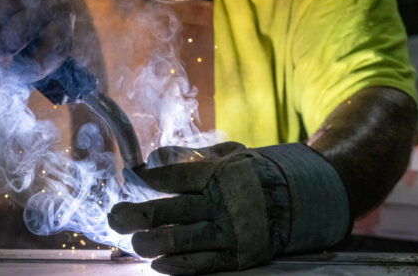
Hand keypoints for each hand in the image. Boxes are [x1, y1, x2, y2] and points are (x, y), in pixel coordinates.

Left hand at [108, 142, 350, 274]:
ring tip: (133, 243)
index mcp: (219, 173)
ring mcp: (230, 231)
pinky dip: (179, 265)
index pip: (176, 176)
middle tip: (115, 216)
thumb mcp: (230, 153)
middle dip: (140, 214)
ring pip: (184, 240)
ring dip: (153, 243)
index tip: (129, 177)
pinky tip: (157, 265)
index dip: (149, 179)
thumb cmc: (256, 172)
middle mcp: (222, 202)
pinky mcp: (238, 256)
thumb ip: (192, 155)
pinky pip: (204, 264)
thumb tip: (153, 157)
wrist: (301, 199)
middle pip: (173, 210)